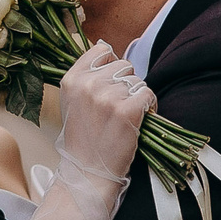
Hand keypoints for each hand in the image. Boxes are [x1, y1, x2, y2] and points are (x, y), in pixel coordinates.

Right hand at [57, 43, 155, 181]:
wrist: (89, 171)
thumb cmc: (84, 137)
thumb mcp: (73, 101)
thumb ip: (86, 75)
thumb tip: (106, 47)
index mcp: (72, 79)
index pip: (101, 50)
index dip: (111, 65)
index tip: (109, 83)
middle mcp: (88, 84)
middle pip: (123, 65)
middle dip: (125, 83)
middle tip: (116, 107)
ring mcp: (108, 97)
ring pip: (137, 80)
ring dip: (136, 96)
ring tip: (124, 116)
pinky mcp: (127, 110)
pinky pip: (147, 94)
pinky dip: (149, 106)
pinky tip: (138, 119)